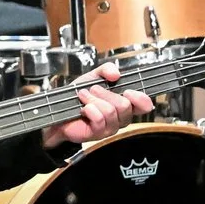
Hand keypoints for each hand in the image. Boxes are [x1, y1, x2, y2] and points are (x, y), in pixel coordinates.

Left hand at [41, 63, 155, 149]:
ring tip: (84, 97)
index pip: (144, 105)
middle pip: (125, 105)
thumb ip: (106, 70)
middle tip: (93, 89)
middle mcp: (121, 117)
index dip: (141, 98)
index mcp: (125, 102)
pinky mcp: (98, 133)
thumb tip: (116, 73)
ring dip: (94, 100)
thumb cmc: (80, 94)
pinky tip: (84, 109)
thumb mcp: (94, 76)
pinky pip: (100, 120)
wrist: (60, 108)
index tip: (128, 90)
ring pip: (111, 111)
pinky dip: (90, 110)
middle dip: (105, 93)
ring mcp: (111, 126)